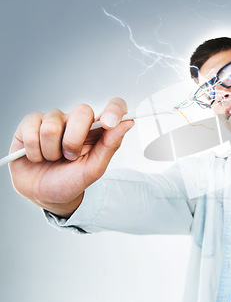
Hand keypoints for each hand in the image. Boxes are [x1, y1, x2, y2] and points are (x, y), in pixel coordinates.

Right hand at [9, 98, 133, 216]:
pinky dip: (33, 150)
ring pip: (53, 124)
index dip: (114, 109)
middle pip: (82, 111)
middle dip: (74, 141)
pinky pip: (31, 128)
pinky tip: (36, 156)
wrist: (43, 194)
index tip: (109, 123)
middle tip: (70, 157)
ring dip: (51, 150)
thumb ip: (110, 146)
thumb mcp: (93, 169)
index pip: (114, 106)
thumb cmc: (70, 181)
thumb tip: (127, 123)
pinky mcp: (31, 123)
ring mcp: (54, 120)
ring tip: (52, 158)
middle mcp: (77, 121)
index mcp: (97, 131)